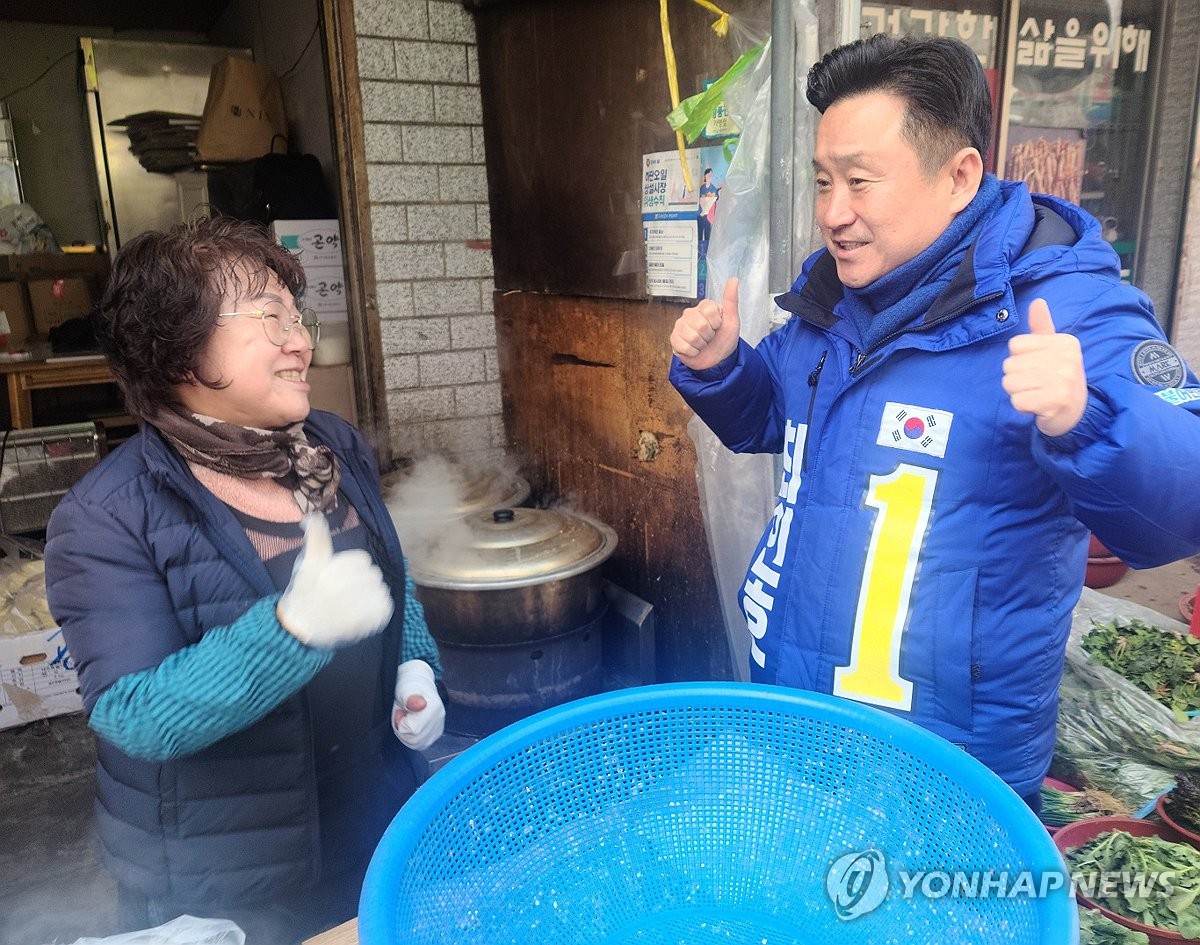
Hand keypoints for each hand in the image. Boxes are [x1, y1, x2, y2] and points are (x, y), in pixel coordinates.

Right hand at [276, 514, 394, 647]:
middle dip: (362, 582)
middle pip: (373, 574)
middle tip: (344, 593)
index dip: (352, 568)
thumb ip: (316, 538)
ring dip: (370, 596)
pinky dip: (377, 611)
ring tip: (353, 604)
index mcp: (329, 572)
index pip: (362, 560)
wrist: (297, 629)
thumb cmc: (304, 592)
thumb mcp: (308, 562)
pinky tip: (362, 614)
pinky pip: (385, 608)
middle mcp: (341, 590)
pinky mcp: (365, 624)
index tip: (339, 578)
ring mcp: (355, 609)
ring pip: (380, 590)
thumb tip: (314, 516)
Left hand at [392, 659, 444, 749]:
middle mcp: (438, 718)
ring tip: (407, 719)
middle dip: (403, 729)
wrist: (417, 684)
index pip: (412, 731)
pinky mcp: (436, 733)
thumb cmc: (409, 687)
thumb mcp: (405, 690)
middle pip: (415, 740)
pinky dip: (412, 738)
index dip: (401, 722)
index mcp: (433, 708)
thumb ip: (410, 698)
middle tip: (402, 715)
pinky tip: (411, 725)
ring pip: (418, 744)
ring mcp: (438, 727)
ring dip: (407, 734)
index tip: (401, 711)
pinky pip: (421, 744)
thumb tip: (418, 704)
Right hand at [670, 277, 741, 370]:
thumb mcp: (732, 320)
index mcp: (704, 307)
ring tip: (702, 344)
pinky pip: (682, 346)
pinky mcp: (674, 339)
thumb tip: (733, 279)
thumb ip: (731, 300)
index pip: (709, 311)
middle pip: (700, 325)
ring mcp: (680, 325)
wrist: (717, 360)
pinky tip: (694, 350)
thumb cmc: (725, 339)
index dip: (716, 323)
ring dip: (701, 345)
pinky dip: (692, 352)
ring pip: (691, 336)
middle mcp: (690, 313)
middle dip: (709, 336)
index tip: (718, 327)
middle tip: (710, 337)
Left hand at [1001, 298, 1086, 436]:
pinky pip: (1017, 401)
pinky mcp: (1056, 401)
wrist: (1074, 413)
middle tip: (1035, 384)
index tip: (1036, 366)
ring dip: (1017, 393)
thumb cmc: (1058, 377)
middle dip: (1016, 378)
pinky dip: (1021, 406)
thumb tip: (1037, 301)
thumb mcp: (1052, 349)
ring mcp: (1063, 380)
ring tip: (1035, 394)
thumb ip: (1041, 327)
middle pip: (1009, 365)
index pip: (1015, 345)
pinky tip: (1036, 406)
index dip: (1018, 359)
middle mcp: (1067, 358)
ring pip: (1010, 383)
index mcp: (1065, 342)